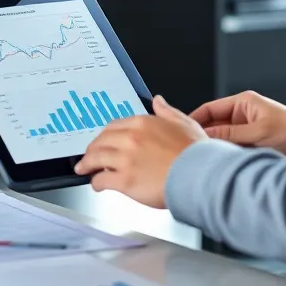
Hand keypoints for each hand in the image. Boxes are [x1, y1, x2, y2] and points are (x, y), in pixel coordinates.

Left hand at [74, 95, 205, 207]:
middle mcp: (130, 138)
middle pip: (101, 141)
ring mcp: (125, 159)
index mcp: (143, 123)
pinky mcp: (124, 180)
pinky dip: (96, 183)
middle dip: (92, 149)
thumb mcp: (184, 122)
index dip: (105, 135)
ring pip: (96, 159)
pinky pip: (101, 180)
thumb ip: (167, 111)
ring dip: (87, 164)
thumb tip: (158, 100)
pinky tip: (97, 185)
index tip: (103, 140)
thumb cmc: (196, 153)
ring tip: (84, 169)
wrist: (201, 175)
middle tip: (89, 155)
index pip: (114, 126)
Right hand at [189, 90, 285, 156]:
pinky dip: (225, 154)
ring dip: (215, 148)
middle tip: (187, 149)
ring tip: (200, 159)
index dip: (194, 119)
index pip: (210, 109)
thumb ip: (230, 135)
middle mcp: (242, 114)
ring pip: (221, 138)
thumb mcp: (258, 133)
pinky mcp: (251, 143)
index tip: (180, 130)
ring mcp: (245, 129)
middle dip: (202, 136)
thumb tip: (205, 137)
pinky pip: (232, 148)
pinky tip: (218, 164)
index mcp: (243, 103)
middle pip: (213, 125)